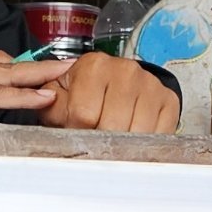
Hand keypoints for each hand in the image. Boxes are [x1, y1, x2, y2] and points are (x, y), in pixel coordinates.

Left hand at [40, 51, 179, 133]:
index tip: (76, 131)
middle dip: (99, 140)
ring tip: (113, 136)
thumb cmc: (85, 97)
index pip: (83, 115)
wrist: (118, 87)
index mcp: (94, 66)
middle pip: (110, 127)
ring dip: (122, 145)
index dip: (76, 132)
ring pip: (135, 135)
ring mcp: (149, 84)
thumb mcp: (60, 98)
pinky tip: (132, 138)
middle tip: (96, 136)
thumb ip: (48, 103)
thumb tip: (43, 102)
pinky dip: (143, 145)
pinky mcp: (168, 100)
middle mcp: (125, 70)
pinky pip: (157, 135)